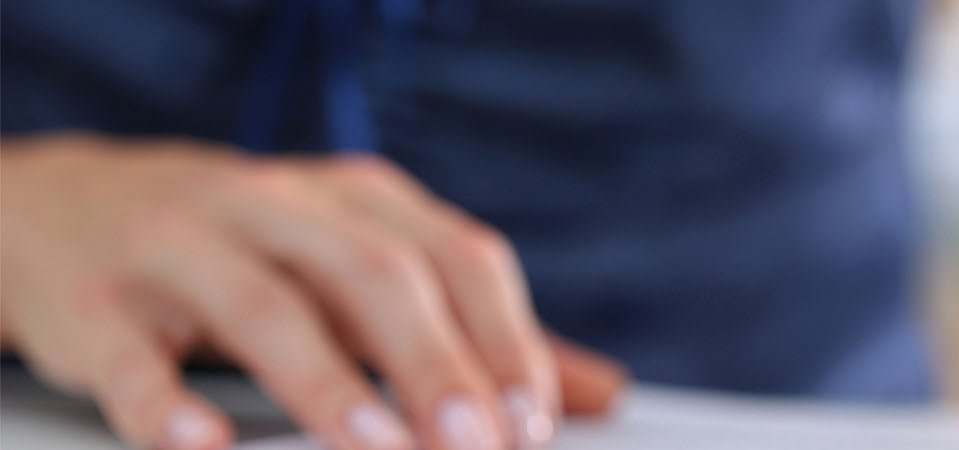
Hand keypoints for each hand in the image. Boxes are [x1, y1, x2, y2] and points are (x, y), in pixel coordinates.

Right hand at [0, 133, 627, 448]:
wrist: (59, 207)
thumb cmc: (249, 249)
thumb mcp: (363, 267)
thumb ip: (474, 328)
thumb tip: (596, 389)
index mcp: (355, 200)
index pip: (455, 256)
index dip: (504, 339)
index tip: (535, 420)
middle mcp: (274, 207)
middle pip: (374, 274)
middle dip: (435, 360)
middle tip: (478, 441)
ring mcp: (180, 246)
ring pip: (265, 305)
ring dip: (328, 382)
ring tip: (379, 446)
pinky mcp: (95, 302)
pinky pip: (133, 353)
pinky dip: (170, 402)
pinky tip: (206, 445)